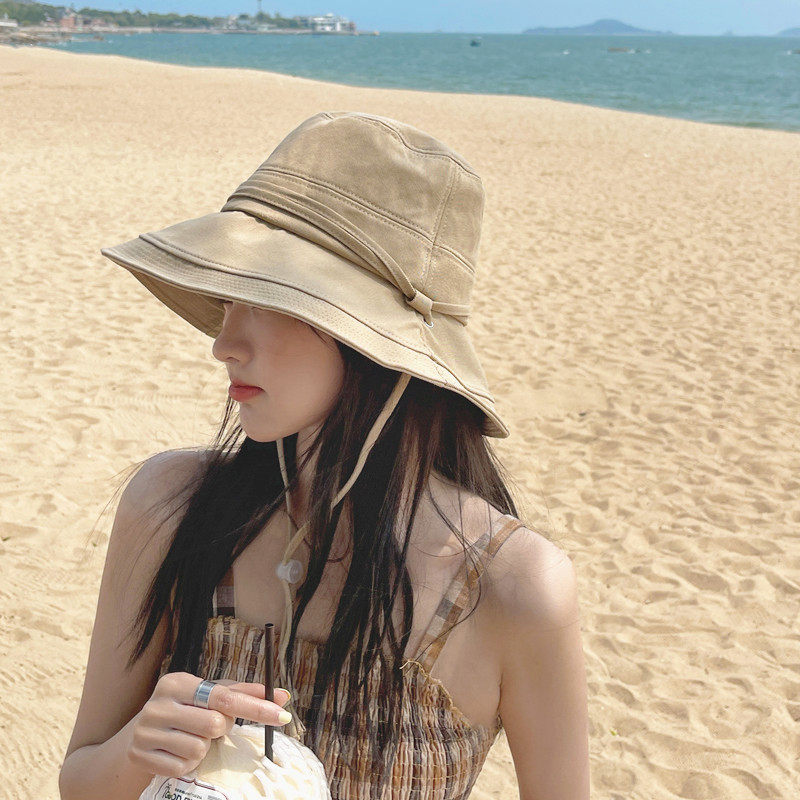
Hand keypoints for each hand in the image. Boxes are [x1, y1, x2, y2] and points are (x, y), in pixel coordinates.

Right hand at [127, 672, 290, 777]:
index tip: (282, 715)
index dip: (256, 708)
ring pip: (199, 749)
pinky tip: (179, 751)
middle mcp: (158, 704)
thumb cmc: (187, 708)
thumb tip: (283, 696)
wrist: (140, 733)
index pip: (225, 697)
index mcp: (177, 682)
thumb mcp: (211, 694)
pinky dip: (188, 763)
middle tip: (211, 725)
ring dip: (204, 747)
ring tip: (192, 736)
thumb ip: (246, 693)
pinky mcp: (140, 756)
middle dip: (221, 728)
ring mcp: (146, 731)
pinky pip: (183, 768)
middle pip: (214, 725)